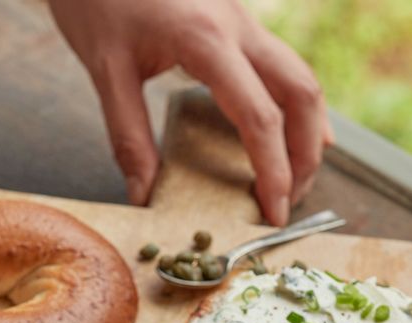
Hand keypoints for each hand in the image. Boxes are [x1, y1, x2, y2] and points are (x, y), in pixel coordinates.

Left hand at [48, 0, 331, 225]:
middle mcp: (238, 26)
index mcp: (208, 40)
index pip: (260, 117)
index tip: (274, 213)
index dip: (273, 171)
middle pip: (301, 93)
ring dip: (306, 130)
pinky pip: (281, 66)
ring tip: (295, 177)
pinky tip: (292, 131)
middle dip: (305, 154)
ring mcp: (242, 21)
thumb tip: (145, 196)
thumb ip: (128, 136)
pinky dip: (293, 105)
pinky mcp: (235, 22)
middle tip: (292, 201)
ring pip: (299, 77)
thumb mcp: (105, 70)